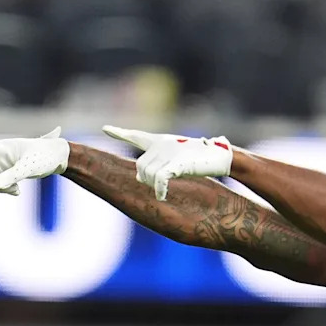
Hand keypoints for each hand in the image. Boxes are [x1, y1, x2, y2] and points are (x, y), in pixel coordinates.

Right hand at [0, 128, 69, 195]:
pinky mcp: (7, 172)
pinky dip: (3, 189)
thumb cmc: (44, 156)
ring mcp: (2, 163)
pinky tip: (17, 192)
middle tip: (10, 189)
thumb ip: (13, 175)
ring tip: (17, 191)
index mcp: (3, 147)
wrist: (57, 158)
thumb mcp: (30, 167)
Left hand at [103, 125, 232, 200]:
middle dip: (145, 180)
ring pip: (146, 174)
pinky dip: (159, 190)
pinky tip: (162, 197)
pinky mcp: (176, 162)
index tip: (105, 128)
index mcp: (161, 141)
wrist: (220, 156)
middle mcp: (161, 144)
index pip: (137, 136)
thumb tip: (138, 178)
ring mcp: (168, 152)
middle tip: (160, 187)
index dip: (120, 133)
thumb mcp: (176, 161)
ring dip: (153, 186)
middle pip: (140, 166)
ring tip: (164, 190)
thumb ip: (157, 166)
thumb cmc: (201, 159)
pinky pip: (159, 179)